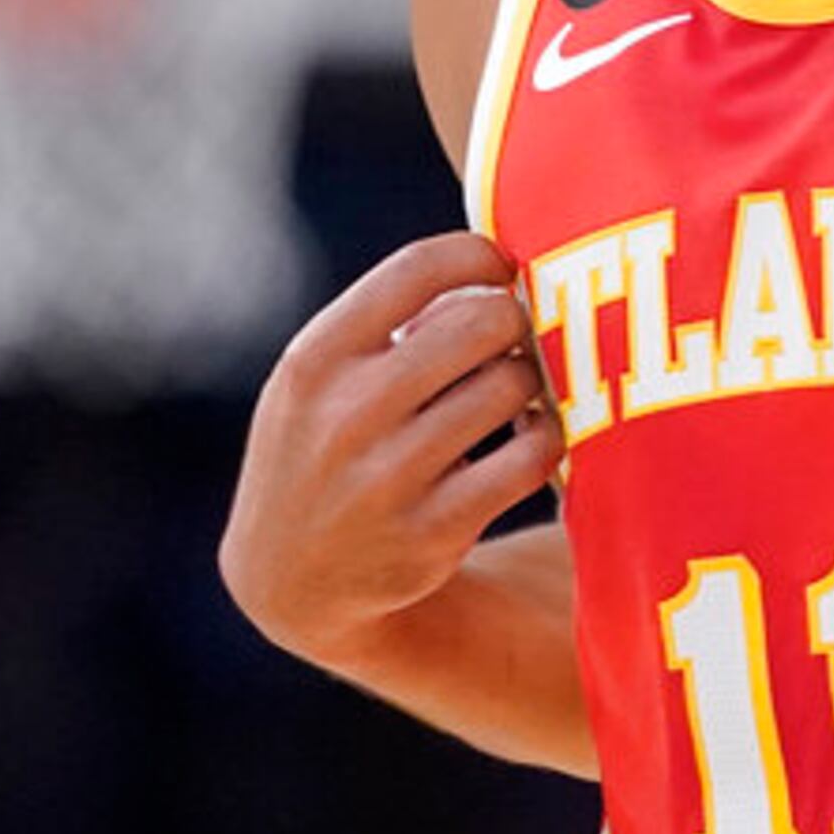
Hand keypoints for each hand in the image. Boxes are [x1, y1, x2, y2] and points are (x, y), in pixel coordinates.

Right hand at [223, 234, 562, 671]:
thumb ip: (387, 325)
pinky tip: (527, 435)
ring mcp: (391, 476)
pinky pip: (528, 459)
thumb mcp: (317, 379)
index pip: (417, 270)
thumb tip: (493, 280)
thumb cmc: (321, 446)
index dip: (478, 255)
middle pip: (481, 323)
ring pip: (510, 386)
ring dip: (528, 380)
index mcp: (316, 359)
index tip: (499, 266)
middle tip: (510, 336)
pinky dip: (544, 436)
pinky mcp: (435, 531)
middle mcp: (348, 414)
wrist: (289, 577)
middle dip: (512, 319)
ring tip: (514, 388)